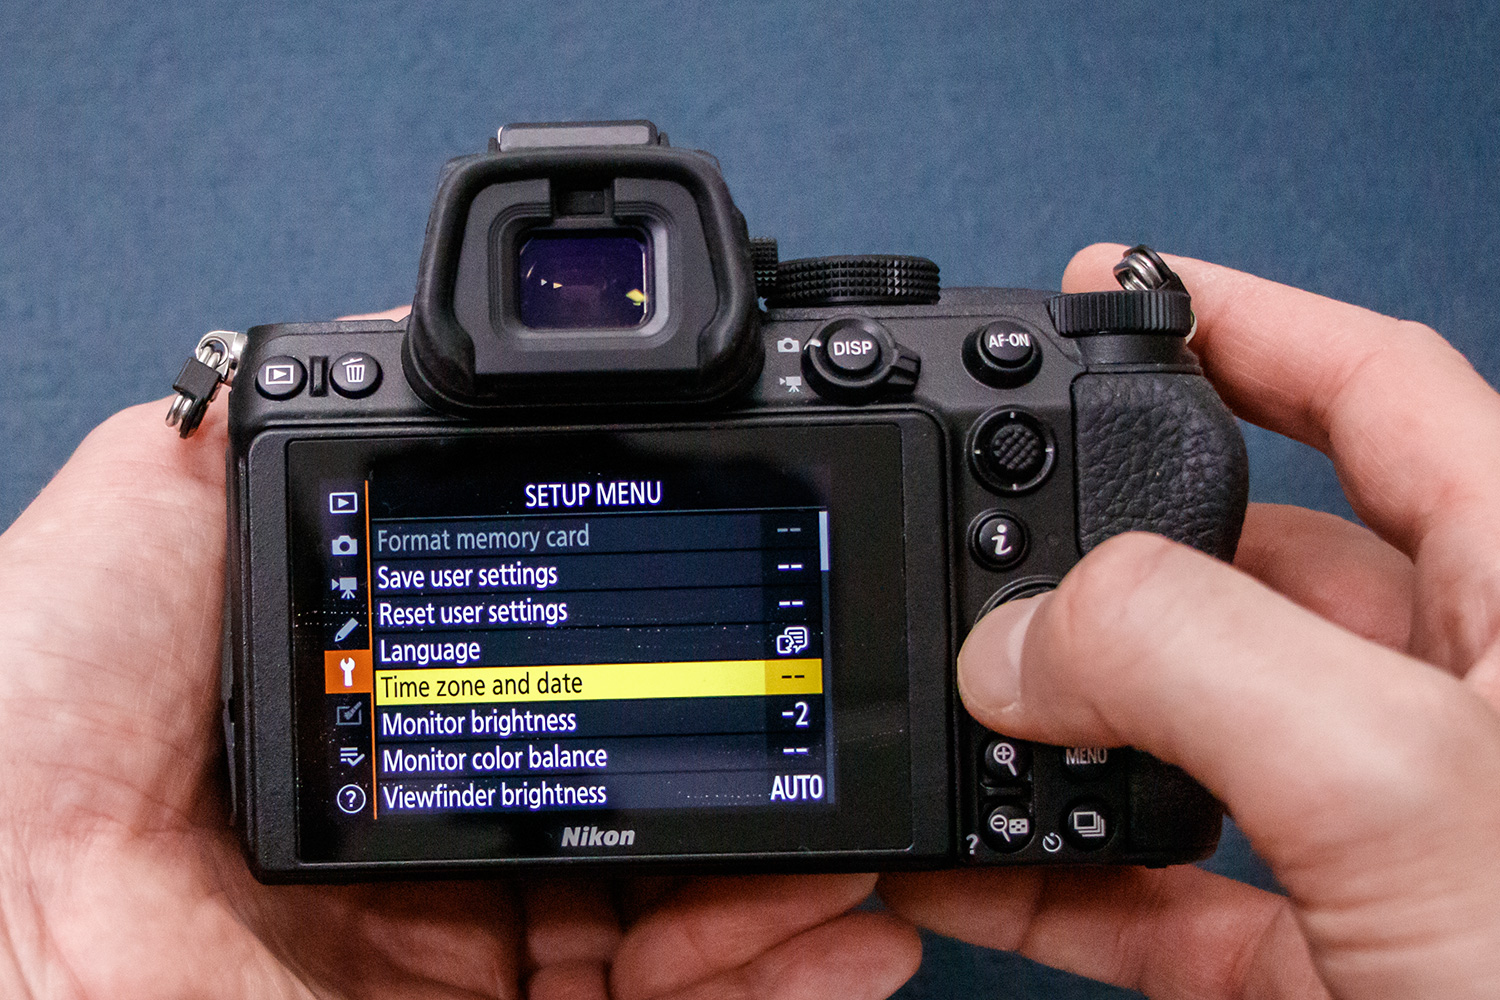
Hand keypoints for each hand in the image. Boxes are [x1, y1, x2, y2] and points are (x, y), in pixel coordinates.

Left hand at [0, 306, 919, 998]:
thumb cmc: (26, 733)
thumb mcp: (140, 540)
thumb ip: (246, 448)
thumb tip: (364, 336)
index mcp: (370, 731)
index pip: (556, 696)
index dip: (665, 663)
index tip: (747, 615)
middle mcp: (423, 856)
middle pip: (633, 809)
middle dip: (756, 766)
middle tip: (840, 719)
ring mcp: (456, 965)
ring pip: (672, 925)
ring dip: (793, 878)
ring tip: (873, 835)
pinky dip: (775, 987)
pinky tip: (854, 938)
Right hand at [881, 246, 1499, 996]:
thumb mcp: (1403, 780)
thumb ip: (1192, 660)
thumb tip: (1022, 640)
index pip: (1377, 391)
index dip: (1243, 322)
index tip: (1115, 288)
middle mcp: (1454, 700)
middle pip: (1250, 565)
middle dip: (1108, 558)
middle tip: (988, 556)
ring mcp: (1386, 832)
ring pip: (1191, 733)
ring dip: (1063, 731)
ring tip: (961, 714)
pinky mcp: (1330, 954)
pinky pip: (1163, 883)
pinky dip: (1059, 872)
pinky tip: (976, 862)